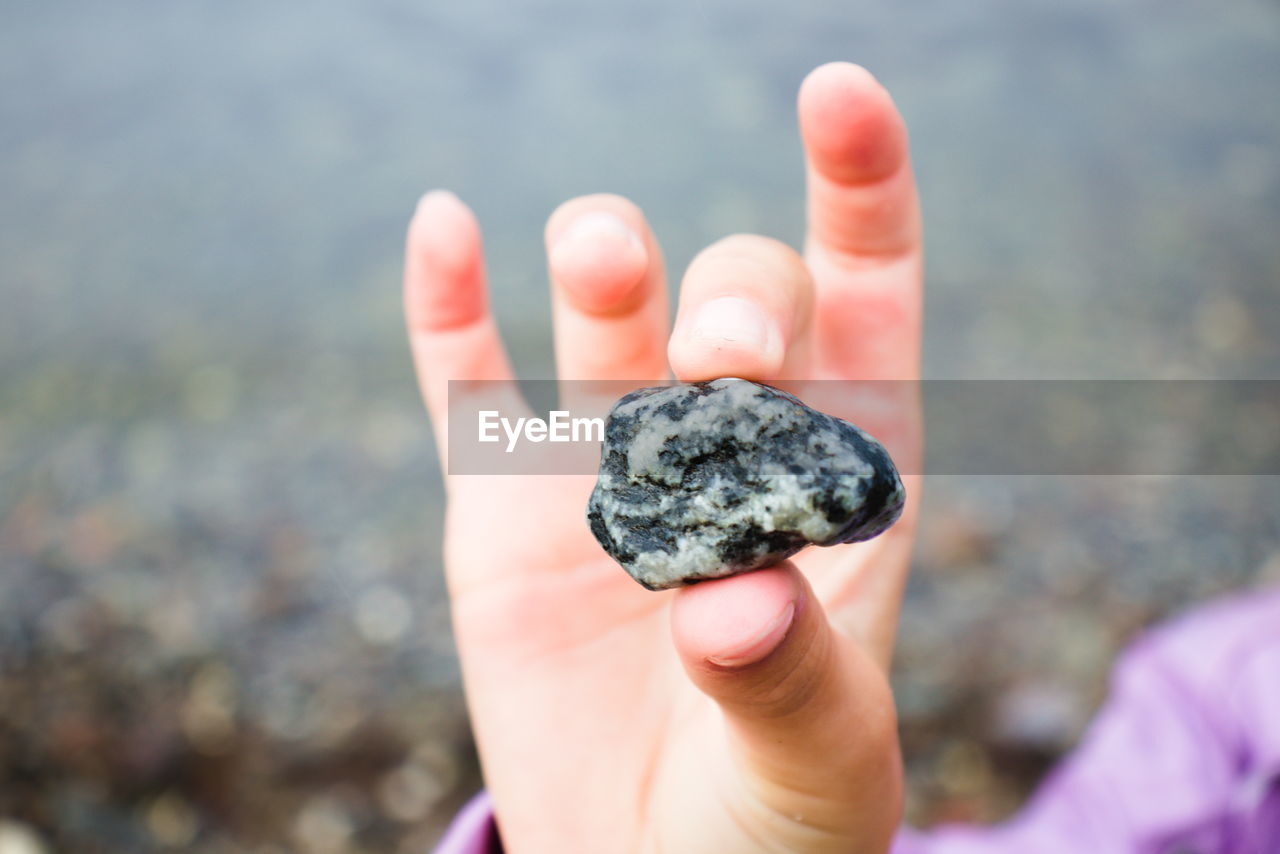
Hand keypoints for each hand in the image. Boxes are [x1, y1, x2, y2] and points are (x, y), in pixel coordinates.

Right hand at [404, 62, 921, 852]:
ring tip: (605, 254)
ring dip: (606, 259)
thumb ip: (788, 678)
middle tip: (723, 356)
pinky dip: (449, 305)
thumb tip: (731, 606)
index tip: (838, 95)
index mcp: (835, 482)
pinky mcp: (503, 506)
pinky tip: (443, 225)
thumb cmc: (771, 821)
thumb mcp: (815, 764)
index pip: (864, 300)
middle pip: (738, 303)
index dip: (860, 189)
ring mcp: (606, 465)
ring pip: (604, 314)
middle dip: (737, 297)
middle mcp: (723, 446)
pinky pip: (467, 381)